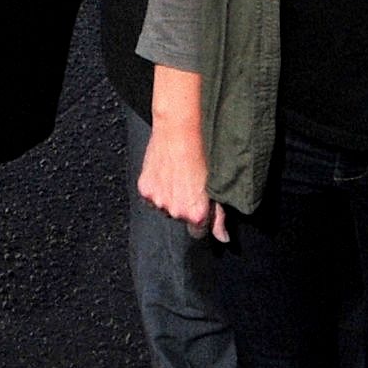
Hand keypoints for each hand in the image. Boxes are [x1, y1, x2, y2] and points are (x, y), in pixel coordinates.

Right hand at [137, 103, 226, 242]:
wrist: (180, 130)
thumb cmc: (203, 153)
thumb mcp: (218, 185)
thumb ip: (219, 216)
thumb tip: (223, 238)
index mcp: (195, 214)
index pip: (197, 233)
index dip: (201, 219)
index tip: (202, 204)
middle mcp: (175, 211)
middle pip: (180, 218)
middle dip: (185, 206)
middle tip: (190, 183)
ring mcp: (158, 200)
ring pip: (165, 207)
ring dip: (170, 197)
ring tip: (178, 174)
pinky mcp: (144, 188)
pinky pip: (151, 196)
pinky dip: (157, 188)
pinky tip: (165, 172)